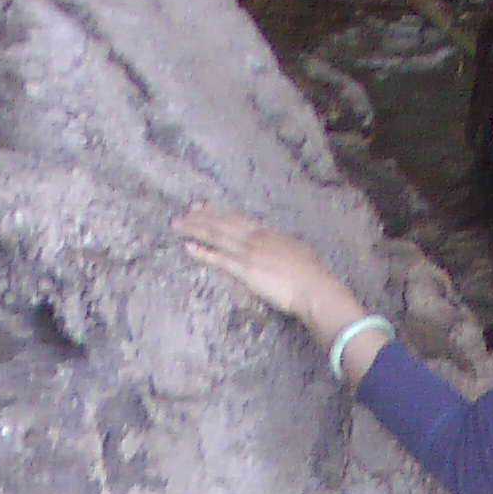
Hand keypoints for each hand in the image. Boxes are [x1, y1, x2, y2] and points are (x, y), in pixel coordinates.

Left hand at [178, 204, 362, 343]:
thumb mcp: (295, 251)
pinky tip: (188, 247)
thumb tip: (275, 246)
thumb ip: (280, 246)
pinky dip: (203, 252)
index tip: (202, 206)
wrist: (315, 288)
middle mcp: (256, 238)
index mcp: (268, 233)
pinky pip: (220, 259)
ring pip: (216, 236)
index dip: (217, 211)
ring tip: (177, 225)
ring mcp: (250, 252)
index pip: (237, 218)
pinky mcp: (246, 270)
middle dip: (199, 217)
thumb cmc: (311, 274)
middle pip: (222, 223)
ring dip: (195, 229)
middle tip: (182, 214)